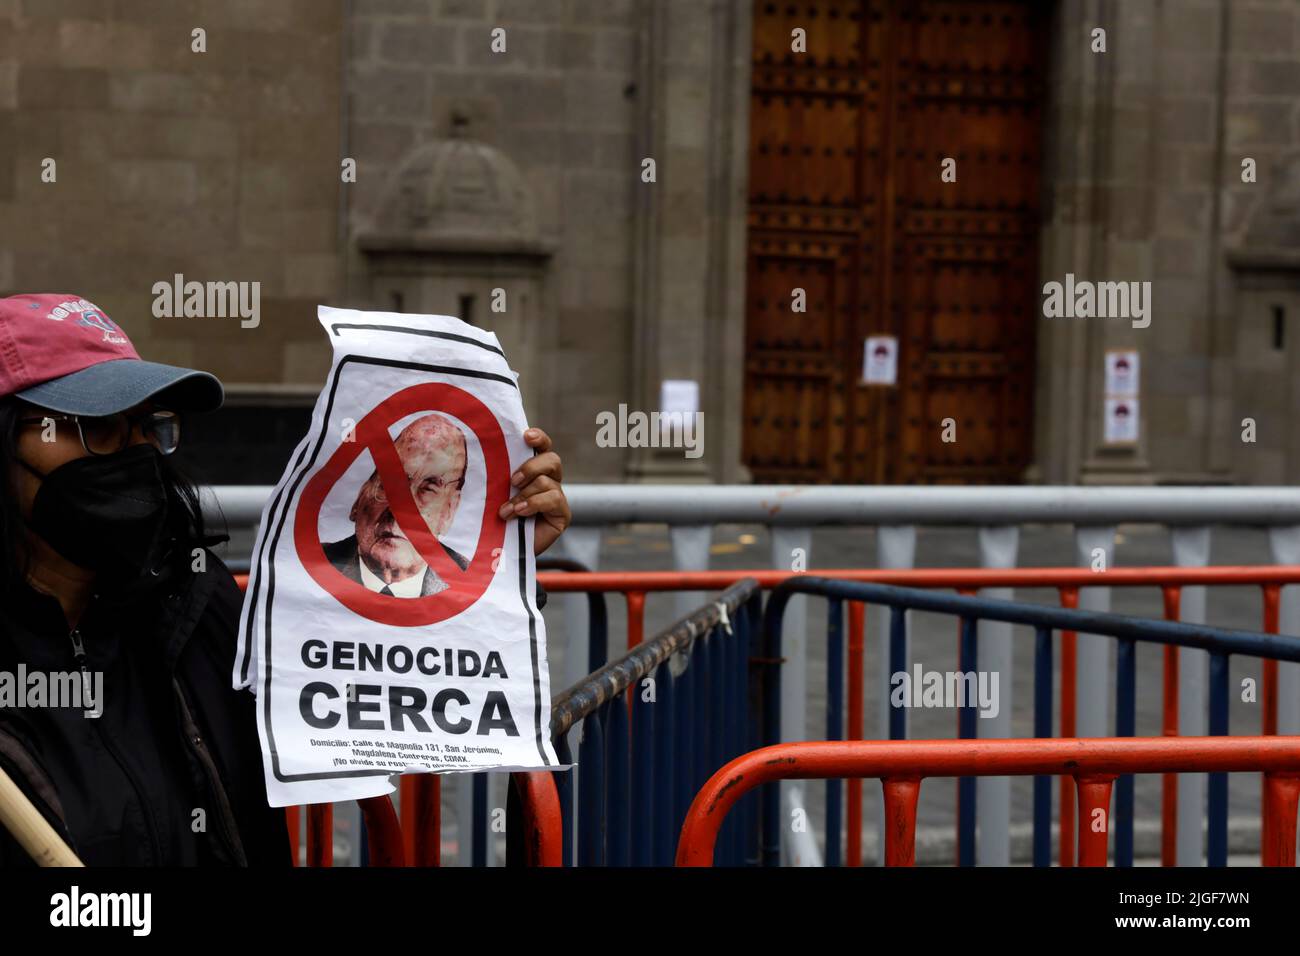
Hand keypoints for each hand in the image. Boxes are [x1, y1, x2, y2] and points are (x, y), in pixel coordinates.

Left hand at [497, 427, 570, 555]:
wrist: (503, 553)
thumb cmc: (495, 520)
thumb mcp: (494, 495)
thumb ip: (496, 478)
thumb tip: (480, 458)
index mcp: (533, 470)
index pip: (542, 446)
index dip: (538, 438)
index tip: (526, 436)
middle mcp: (548, 480)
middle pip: (551, 459)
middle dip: (531, 467)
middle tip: (512, 481)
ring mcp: (557, 497)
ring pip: (547, 480)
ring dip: (524, 494)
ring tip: (507, 510)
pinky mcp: (562, 513)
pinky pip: (553, 498)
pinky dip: (533, 503)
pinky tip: (519, 512)